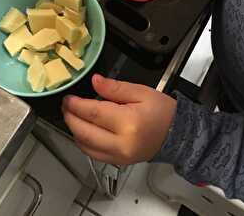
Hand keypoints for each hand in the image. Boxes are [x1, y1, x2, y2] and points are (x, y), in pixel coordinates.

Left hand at [62, 74, 176, 164]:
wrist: (176, 133)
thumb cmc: (162, 111)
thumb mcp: (141, 92)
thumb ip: (115, 88)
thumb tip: (95, 81)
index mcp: (128, 122)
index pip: (93, 113)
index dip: (77, 105)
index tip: (69, 98)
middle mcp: (122, 143)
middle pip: (85, 132)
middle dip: (70, 117)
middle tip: (66, 105)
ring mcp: (119, 156)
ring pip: (85, 146)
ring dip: (74, 130)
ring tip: (71, 116)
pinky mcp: (118, 162)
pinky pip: (93, 154)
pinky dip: (83, 142)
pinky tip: (82, 130)